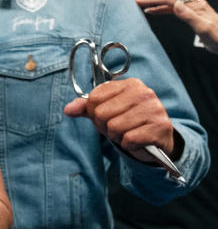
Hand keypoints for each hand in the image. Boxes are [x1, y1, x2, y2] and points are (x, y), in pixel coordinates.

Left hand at [63, 78, 177, 161]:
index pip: (94, 98)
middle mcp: (144, 93)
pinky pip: (129, 139)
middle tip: (120, 127)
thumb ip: (86, 108)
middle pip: (101, 114)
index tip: (109, 116)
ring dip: (118, 136)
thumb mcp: (106, 111)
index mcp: (130, 84)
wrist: (157, 138)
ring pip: (114, 127)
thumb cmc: (129, 122)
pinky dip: (129, 144)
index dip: (95, 112)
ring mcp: (154, 109)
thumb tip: (68, 109)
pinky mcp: (159, 126)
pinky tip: (138, 140)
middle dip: (106, 126)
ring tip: (129, 132)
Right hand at [136, 0, 217, 53]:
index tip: (138, 0)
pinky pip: (172, 8)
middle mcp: (193, 4)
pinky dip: (160, 8)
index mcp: (195, 6)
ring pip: (169, 1)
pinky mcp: (191, 15)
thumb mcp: (205, 29)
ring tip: (139, 4)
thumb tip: (175, 4)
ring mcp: (192, 9)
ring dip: (153, 2)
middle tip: (133, 0)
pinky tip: (152, 11)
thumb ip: (190, 17)